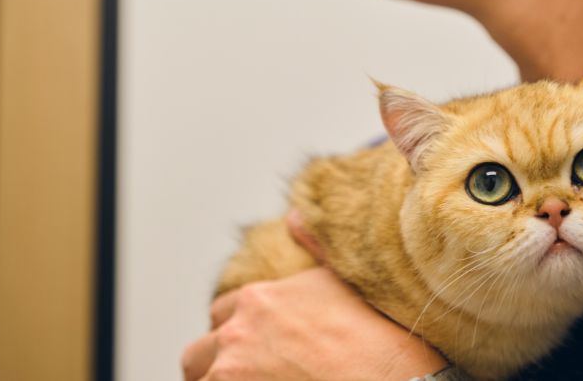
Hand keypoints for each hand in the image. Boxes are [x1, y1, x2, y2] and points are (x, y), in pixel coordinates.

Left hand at [181, 213, 447, 380]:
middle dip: (219, 364)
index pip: (223, 313)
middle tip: (253, 373)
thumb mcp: (347, 282)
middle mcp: (239, 333)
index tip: (260, 347)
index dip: (239, 332)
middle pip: (199, 354)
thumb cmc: (383, 341)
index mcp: (261, 299)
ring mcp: (233, 374)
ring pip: (202, 380)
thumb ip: (315, 247)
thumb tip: (294, 217)